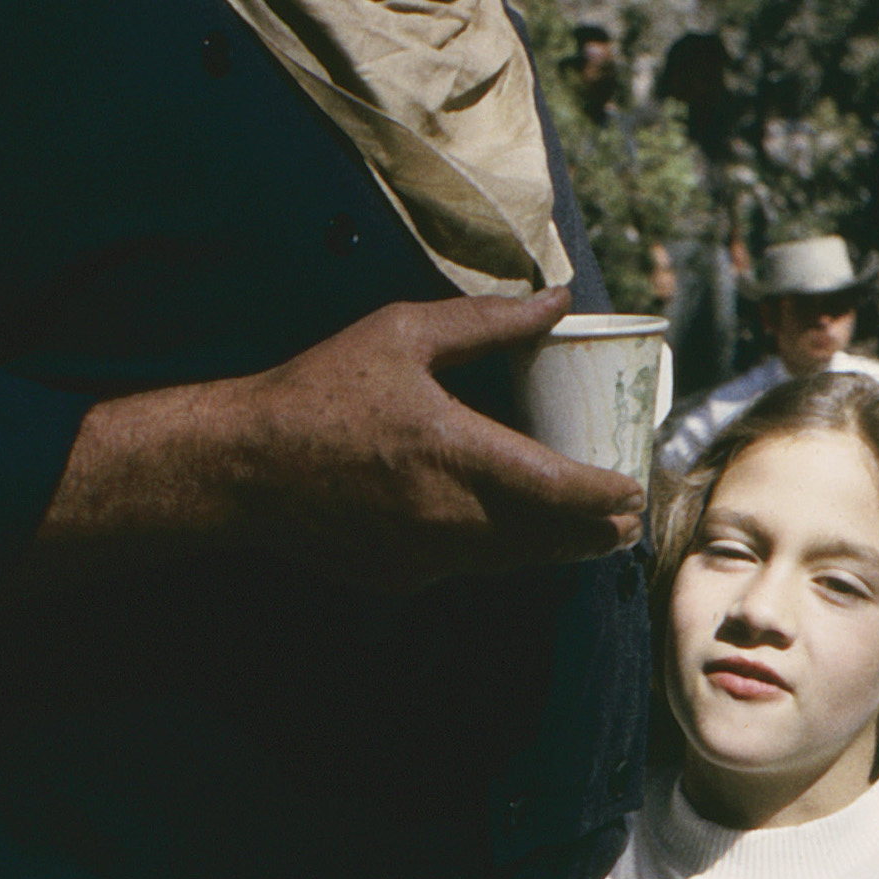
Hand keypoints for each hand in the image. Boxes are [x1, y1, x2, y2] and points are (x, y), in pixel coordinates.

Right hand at [229, 289, 645, 592]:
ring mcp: (426, 556)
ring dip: (557, 547)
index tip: (634, 487)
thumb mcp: (402, 334)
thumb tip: (558, 300)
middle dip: (599, 530)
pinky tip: (505, 529)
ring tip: (586, 528)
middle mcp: (451, 517)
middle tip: (626, 514)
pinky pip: (469, 566)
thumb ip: (487, 322)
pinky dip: (498, 551)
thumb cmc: (321, 390)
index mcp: (457, 453)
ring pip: (517, 561)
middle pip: (554, 539)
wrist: (244, 467)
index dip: (609, 495)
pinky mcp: (402, 577)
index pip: (562, 491)